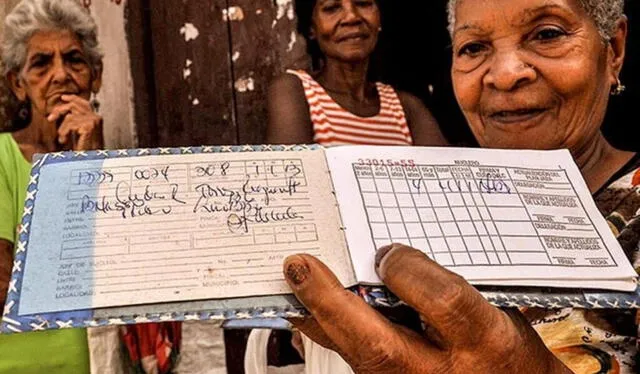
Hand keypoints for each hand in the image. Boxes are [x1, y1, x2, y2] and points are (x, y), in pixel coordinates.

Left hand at [48, 94, 103, 150]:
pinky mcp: (88, 128)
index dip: (73, 98)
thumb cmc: (83, 148)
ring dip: (62, 128)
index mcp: (95, 117)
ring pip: (69, 117)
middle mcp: (96, 118)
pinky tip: (64, 139)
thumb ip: (75, 117)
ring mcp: (92, 122)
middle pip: (74, 105)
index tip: (63, 98)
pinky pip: (69, 124)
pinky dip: (64, 132)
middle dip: (59, 111)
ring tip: (62, 137)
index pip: (84, 102)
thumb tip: (65, 105)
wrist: (88, 159)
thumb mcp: (78, 129)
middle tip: (50, 118)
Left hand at [283, 244, 571, 373]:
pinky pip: (355, 364)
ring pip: (356, 360)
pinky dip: (331, 334)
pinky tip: (312, 312)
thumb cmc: (509, 356)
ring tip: (295, 283)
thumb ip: (451, 287)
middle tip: (299, 268)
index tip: (387, 253)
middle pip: (378, 346)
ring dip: (320, 319)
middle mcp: (444, 372)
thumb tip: (393, 259)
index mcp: (485, 340)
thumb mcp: (500, 313)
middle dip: (332, 304)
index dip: (409, 271)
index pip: (443, 302)